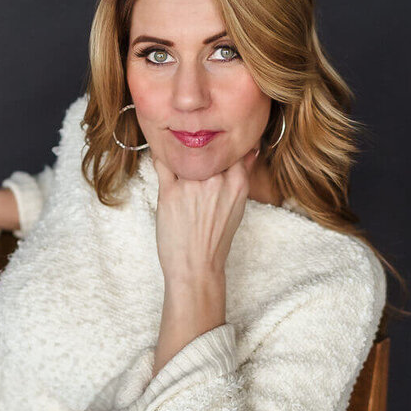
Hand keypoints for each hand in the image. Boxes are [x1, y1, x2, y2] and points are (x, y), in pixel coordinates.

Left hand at [151, 146, 260, 284]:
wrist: (195, 266)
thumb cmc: (215, 238)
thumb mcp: (238, 205)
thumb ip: (242, 174)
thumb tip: (251, 148)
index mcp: (238, 182)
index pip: (230, 146)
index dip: (221, 143)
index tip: (213, 144)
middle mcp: (216, 180)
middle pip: (206, 146)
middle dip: (199, 147)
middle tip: (192, 148)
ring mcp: (192, 185)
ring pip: (183, 151)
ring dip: (179, 150)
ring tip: (175, 153)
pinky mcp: (169, 192)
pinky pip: (161, 162)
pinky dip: (160, 156)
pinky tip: (161, 156)